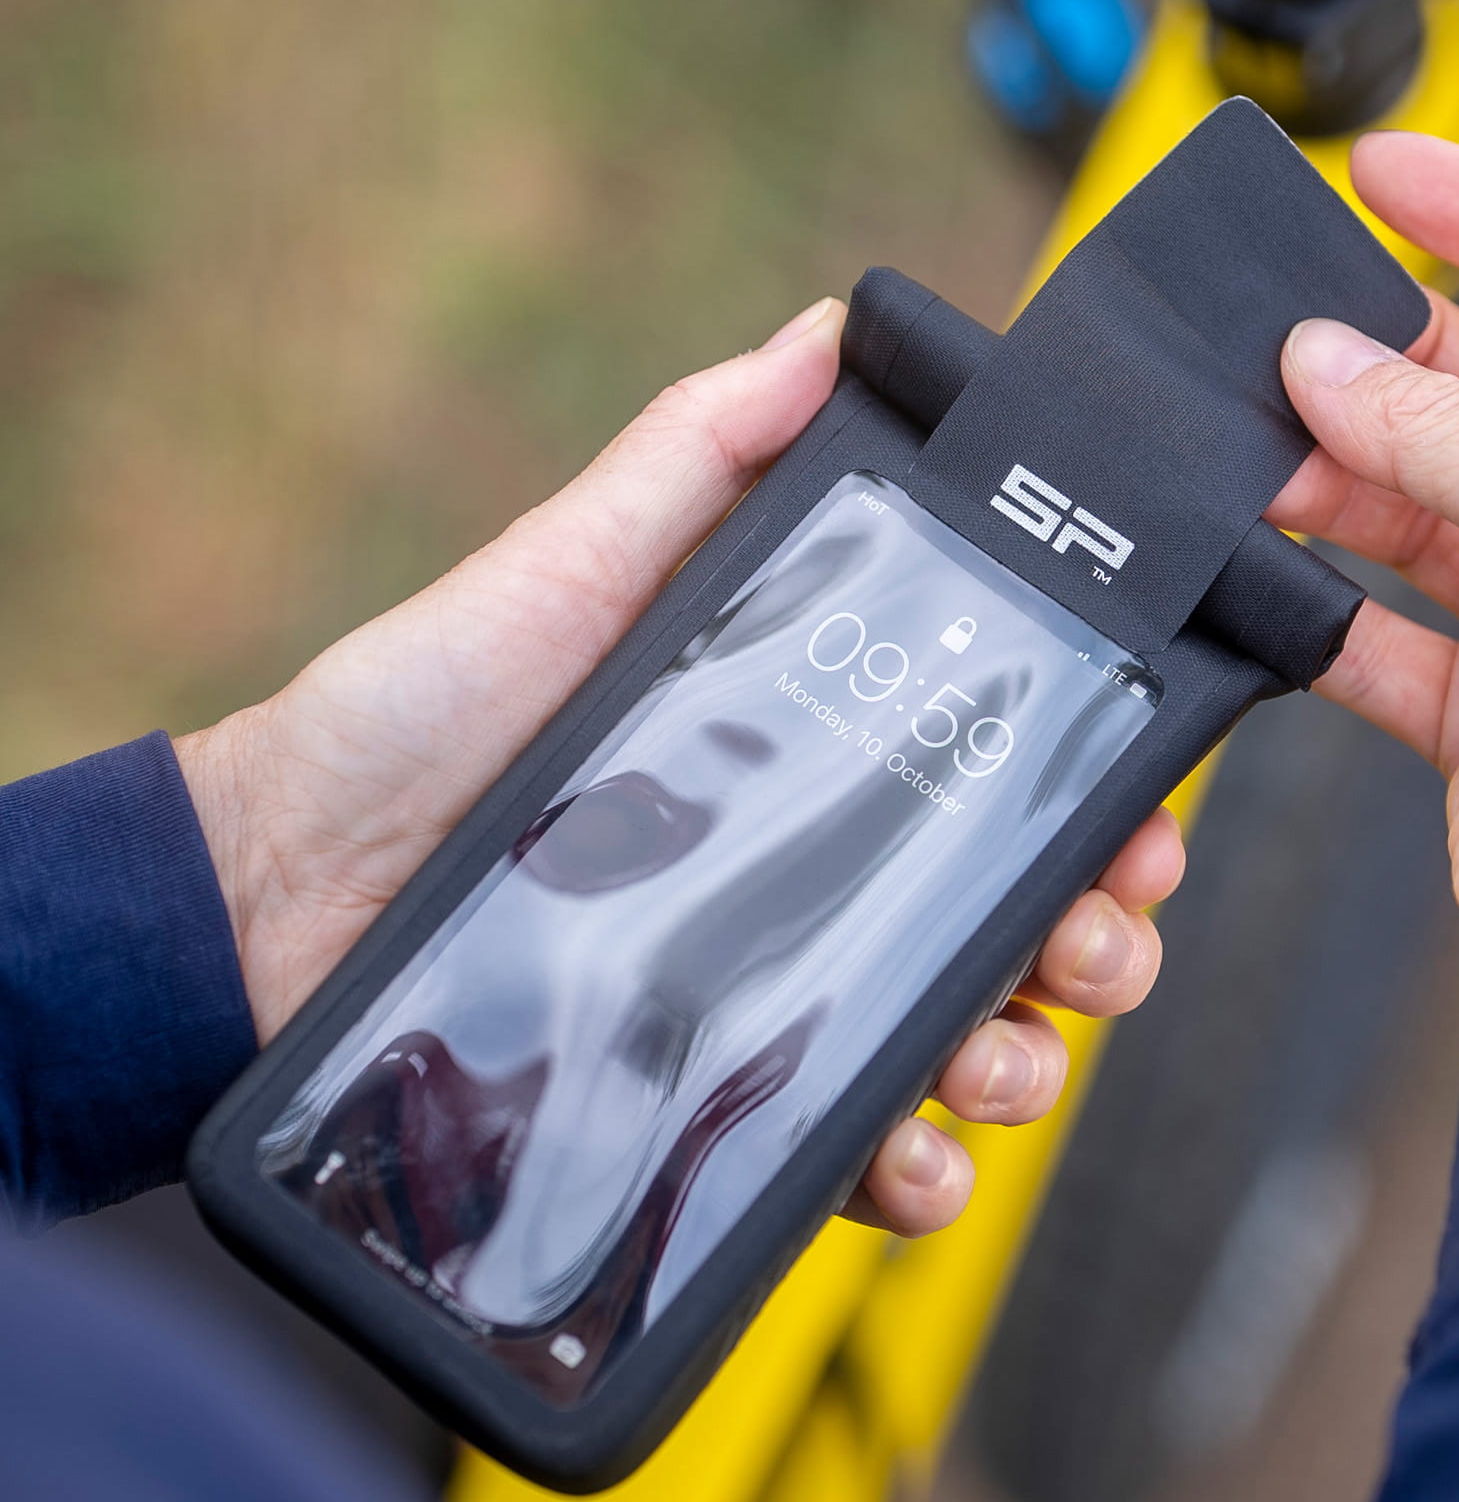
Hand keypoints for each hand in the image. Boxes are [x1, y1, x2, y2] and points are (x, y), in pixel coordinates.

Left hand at [175, 298, 1182, 1237]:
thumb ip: (702, 456)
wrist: (270, 894)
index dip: (1103, 800)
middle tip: (1093, 944)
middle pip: (1015, 919)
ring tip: (1001, 1061)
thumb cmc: (417, 716)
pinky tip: (912, 1160)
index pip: (1004, 776)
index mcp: (818, 755)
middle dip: (1093, 942)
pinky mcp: (716, 1104)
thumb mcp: (575, 565)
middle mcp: (815, 877)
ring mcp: (773, 997)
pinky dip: (911, 1172)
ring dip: (1027, 1064)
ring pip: (962, 1042)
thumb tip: (836, 329)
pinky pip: (847, 1153)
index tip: (1143, 821)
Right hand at [1268, 134, 1458, 995]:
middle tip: (1289, 344)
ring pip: (1421, 510)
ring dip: (1340, 481)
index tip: (1386, 175)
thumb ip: (1436, 429)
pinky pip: (1377, 628)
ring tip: (1262, 457)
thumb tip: (1324, 362)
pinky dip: (1320, 602)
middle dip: (1388, 368)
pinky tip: (1269, 571)